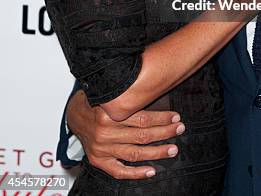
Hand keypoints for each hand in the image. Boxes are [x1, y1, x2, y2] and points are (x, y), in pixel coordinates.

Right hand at [67, 90, 184, 179]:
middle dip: (164, 133)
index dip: (162, 118)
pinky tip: (151, 170)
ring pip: (134, 153)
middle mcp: (105, 132)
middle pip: (142, 135)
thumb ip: (129, 97)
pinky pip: (119, 171)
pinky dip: (136, 173)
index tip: (176, 117)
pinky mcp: (98, 160)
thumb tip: (157, 92)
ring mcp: (101, 149)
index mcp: (108, 113)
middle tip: (180, 130)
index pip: (142, 118)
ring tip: (172, 149)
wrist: (75, 115)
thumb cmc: (97, 101)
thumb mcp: (111, 94)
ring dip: (156, 152)